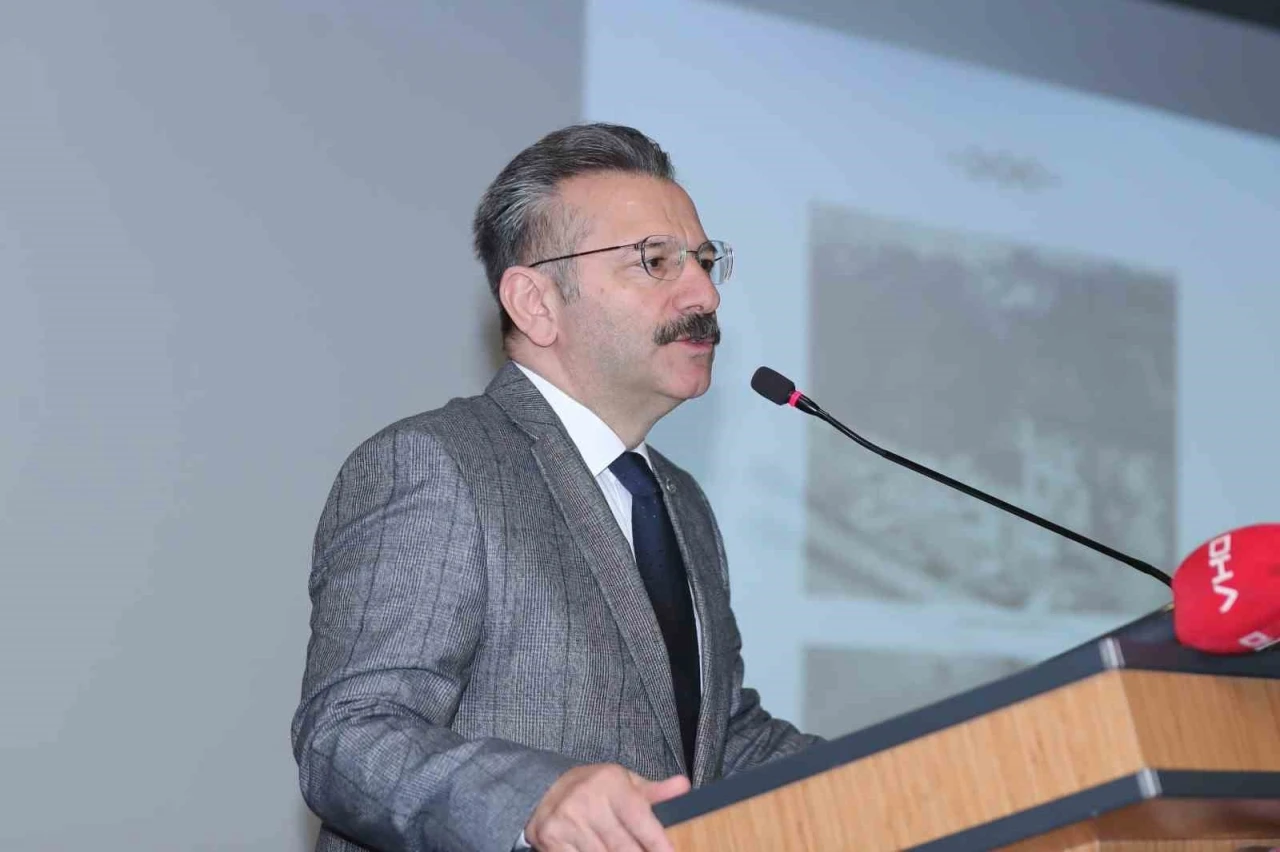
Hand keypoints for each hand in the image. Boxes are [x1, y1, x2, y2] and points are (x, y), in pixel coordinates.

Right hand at [525, 764, 689, 851]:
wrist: (546, 789)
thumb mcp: (625, 782)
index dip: (657, 842)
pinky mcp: (552, 839)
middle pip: (623, 846)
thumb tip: (684, 786)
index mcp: (610, 783)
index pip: (639, 818)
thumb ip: (655, 791)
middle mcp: (588, 800)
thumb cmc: (596, 789)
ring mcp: (568, 821)